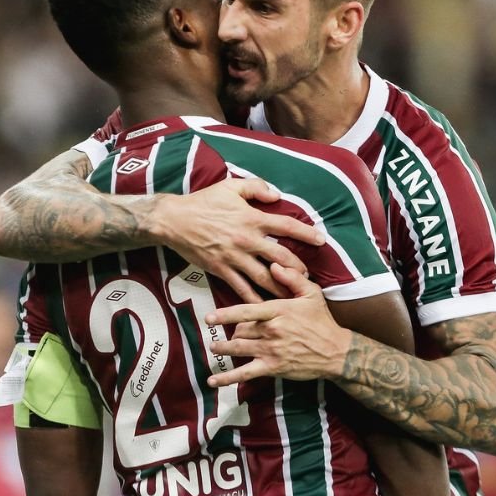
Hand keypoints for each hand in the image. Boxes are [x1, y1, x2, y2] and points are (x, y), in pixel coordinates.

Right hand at [151, 178, 324, 303]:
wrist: (174, 220)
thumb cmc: (203, 201)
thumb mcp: (230, 186)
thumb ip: (256, 187)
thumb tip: (276, 194)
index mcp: (251, 218)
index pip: (286, 226)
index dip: (306, 233)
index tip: (321, 241)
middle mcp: (246, 240)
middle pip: (281, 257)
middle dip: (298, 268)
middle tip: (308, 276)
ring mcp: (234, 257)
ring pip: (264, 277)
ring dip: (281, 287)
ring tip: (293, 296)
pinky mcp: (221, 270)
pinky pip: (242, 289)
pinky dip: (255, 300)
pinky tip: (265, 308)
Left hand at [204, 264, 351, 385]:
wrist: (335, 352)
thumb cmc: (322, 321)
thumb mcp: (312, 293)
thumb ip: (292, 277)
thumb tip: (273, 266)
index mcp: (278, 311)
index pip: (246, 311)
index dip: (225, 314)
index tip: (209, 317)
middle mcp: (271, 330)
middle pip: (240, 330)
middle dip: (230, 332)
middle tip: (223, 332)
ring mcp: (271, 350)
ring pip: (238, 349)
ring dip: (223, 349)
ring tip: (213, 348)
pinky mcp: (273, 368)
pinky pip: (245, 374)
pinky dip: (227, 378)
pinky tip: (212, 380)